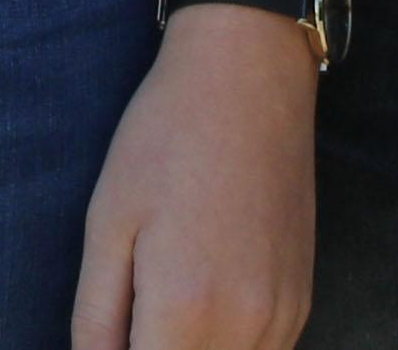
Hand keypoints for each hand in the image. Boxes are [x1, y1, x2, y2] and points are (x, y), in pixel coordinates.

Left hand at [69, 6, 312, 348]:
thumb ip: (96, 320)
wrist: (249, 75)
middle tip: (127, 314)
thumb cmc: (165, 138)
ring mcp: (283, 317)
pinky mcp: (300, 302)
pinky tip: (195, 304)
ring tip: (158, 303)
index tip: (109, 333)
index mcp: (187, 309)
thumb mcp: (107, 225)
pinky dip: (222, 347)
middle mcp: (246, 326)